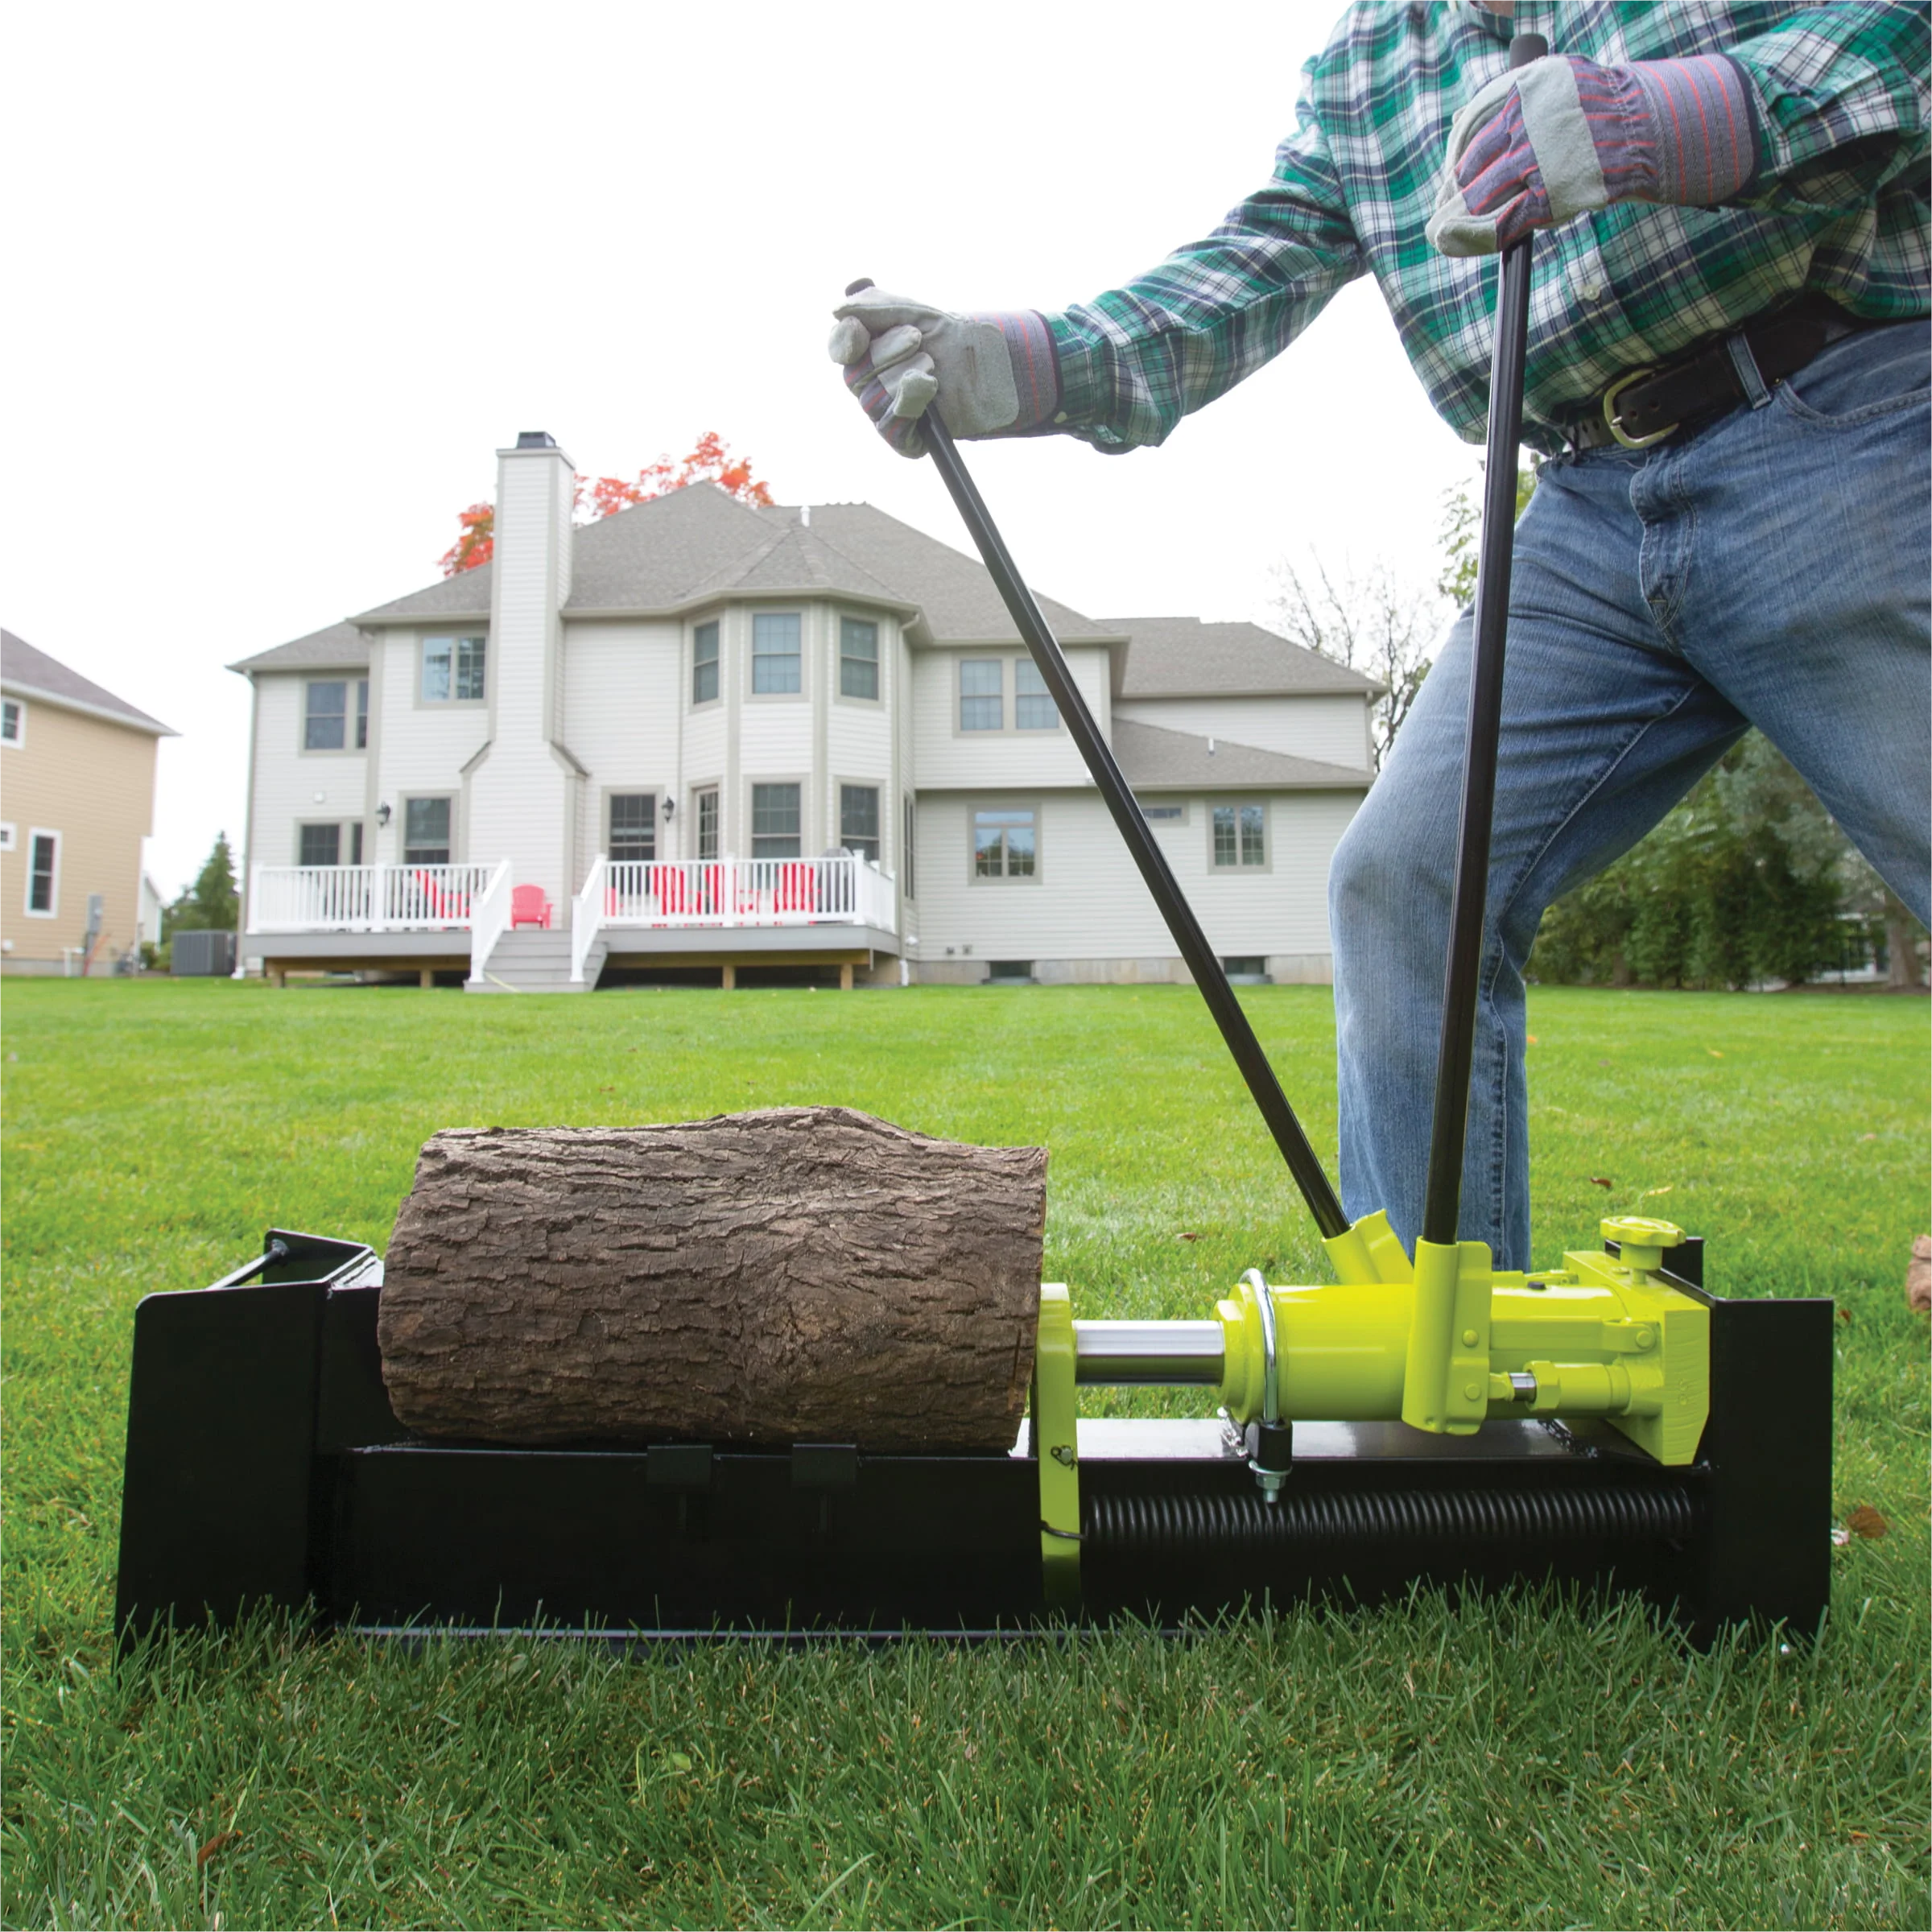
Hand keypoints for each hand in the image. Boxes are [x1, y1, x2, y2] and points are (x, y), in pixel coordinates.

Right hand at [827, 286, 1033, 457]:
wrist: (990, 367)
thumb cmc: (952, 340)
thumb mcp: (915, 313)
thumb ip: (876, 307)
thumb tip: (837, 310)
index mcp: (868, 352)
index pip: (840, 348)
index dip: (844, 341)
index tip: (859, 330)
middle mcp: (870, 385)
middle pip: (856, 375)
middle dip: (887, 352)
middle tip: (918, 339)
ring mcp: (886, 414)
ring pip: (874, 401)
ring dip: (905, 375)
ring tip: (932, 365)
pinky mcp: (905, 439)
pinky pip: (892, 427)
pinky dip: (911, 402)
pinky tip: (930, 388)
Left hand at [1428, 53, 1754, 257]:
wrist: (1645, 129)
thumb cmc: (1596, 111)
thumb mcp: (1552, 85)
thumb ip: (1508, 102)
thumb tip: (1454, 126)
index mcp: (1522, 89)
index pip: (1468, 128)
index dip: (1454, 156)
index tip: (1450, 176)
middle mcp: (1524, 122)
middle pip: (1469, 166)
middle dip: (1453, 192)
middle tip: (1444, 211)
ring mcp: (1536, 161)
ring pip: (1479, 198)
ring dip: (1457, 219)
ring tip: (1443, 231)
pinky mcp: (1550, 196)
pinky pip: (1500, 225)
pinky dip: (1473, 238)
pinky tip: (1454, 242)